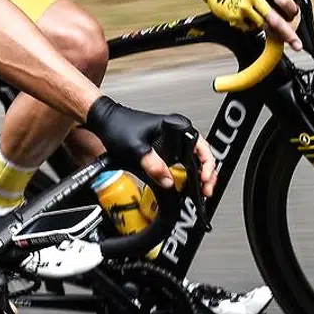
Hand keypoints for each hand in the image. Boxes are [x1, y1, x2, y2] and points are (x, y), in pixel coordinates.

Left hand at [85, 97, 214, 195]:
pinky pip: (183, 163)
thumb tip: (167, 182)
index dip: (207, 165)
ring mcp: (173, 141)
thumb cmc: (120, 125)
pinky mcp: (167, 149)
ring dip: (199, 176)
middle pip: (202, 155)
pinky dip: (188, 175)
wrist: (106, 122)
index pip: (202, 146)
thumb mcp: (136, 148)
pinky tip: (187, 185)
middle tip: (205, 190)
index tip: (204, 179)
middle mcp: (178, 132)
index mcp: (176, 127)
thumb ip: (153, 165)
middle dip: (207, 174)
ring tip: (200, 191)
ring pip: (195, 160)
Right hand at [198, 0, 300, 49]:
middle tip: (296, 44)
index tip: (294, 15)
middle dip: (288, 34)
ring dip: (268, 28)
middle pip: (275, 20)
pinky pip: (249, 28)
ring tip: (264, 22)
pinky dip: (252, 26)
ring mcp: (244, 8)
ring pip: (263, 26)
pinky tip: (248, 17)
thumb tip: (285, 4)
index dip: (292, 10)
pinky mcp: (235, 17)